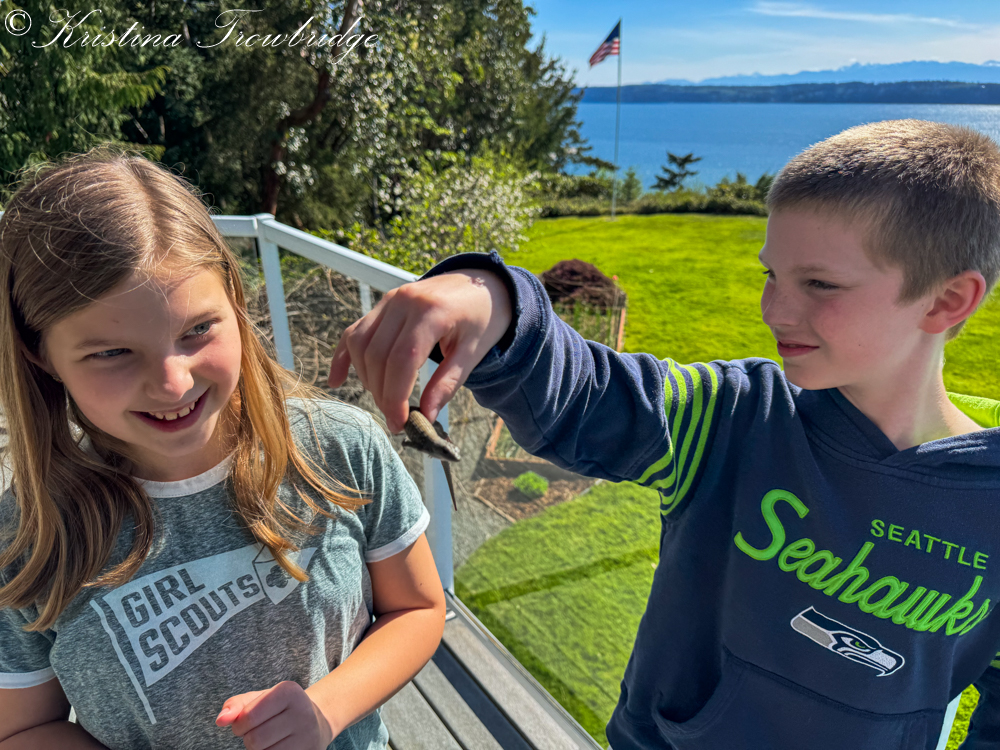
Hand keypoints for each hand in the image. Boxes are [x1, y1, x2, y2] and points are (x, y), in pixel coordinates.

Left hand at [216, 681, 333, 749]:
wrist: (317, 722)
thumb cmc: (279, 710)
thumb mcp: (259, 700)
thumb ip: (235, 706)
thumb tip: (220, 720)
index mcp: (289, 691)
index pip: (248, 717)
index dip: (239, 724)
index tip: (245, 722)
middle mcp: (303, 711)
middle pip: (255, 740)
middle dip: (249, 739)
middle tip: (259, 732)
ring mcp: (309, 735)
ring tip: (270, 740)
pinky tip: (278, 747)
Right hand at [328, 269, 511, 432]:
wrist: (482, 283)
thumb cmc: (483, 318)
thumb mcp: (474, 352)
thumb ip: (447, 384)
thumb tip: (425, 417)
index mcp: (432, 312)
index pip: (402, 360)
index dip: (395, 396)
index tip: (399, 423)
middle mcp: (404, 301)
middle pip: (377, 355)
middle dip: (381, 393)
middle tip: (395, 419)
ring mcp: (390, 300)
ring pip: (361, 344)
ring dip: (366, 378)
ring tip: (385, 400)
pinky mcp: (382, 304)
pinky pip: (355, 331)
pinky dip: (344, 356)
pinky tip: (337, 380)